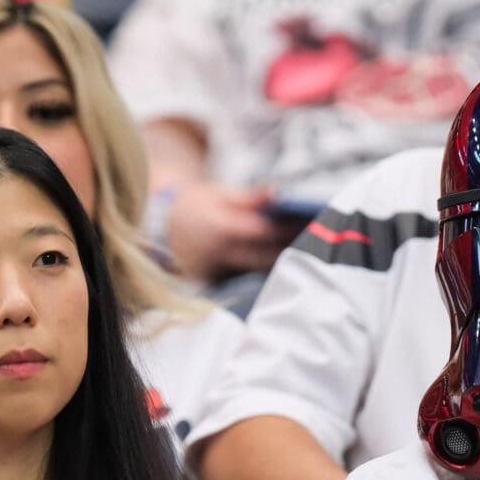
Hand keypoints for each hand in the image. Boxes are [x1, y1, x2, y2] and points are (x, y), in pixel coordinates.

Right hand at [166, 183, 301, 282]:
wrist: (160, 229)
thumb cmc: (195, 207)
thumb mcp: (218, 194)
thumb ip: (249, 198)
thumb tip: (278, 194)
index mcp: (221, 229)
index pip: (265, 232)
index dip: (290, 230)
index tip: (312, 225)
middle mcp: (220, 255)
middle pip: (266, 258)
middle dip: (291, 251)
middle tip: (319, 244)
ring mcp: (217, 273)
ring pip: (259, 273)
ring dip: (283, 265)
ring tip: (308, 254)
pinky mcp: (216, 284)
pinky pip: (247, 282)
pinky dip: (266, 275)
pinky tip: (286, 267)